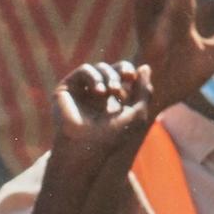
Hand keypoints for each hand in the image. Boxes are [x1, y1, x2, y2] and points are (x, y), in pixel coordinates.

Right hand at [50, 60, 151, 187]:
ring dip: (109, 76)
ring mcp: (82, 90)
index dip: (128, 71)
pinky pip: (84, 70)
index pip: (122, 74)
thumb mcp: (137, 113)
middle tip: (120, 87)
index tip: (132, 77)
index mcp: (113, 99)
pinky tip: (99, 92)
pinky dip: (95, 77)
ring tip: (110, 92)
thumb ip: (144, 91)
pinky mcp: (67, 87)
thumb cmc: (113, 135)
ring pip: (99, 68)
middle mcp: (97, 93)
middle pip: (111, 68)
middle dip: (119, 72)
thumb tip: (145, 67)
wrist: (87, 146)